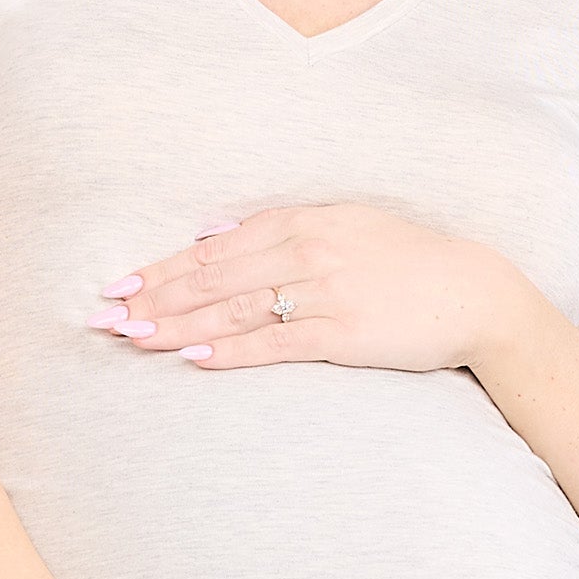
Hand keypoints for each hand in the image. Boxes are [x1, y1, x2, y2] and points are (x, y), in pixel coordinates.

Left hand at [86, 203, 518, 371]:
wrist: (472, 292)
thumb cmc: (406, 261)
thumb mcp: (345, 224)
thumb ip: (281, 227)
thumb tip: (212, 235)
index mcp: (304, 221)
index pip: (216, 248)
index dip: (164, 268)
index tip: (122, 284)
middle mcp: (307, 251)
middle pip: (213, 277)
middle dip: (154, 298)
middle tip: (106, 318)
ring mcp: (324, 291)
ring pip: (233, 309)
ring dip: (178, 325)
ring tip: (133, 339)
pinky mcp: (342, 333)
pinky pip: (274, 342)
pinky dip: (230, 349)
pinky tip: (194, 357)